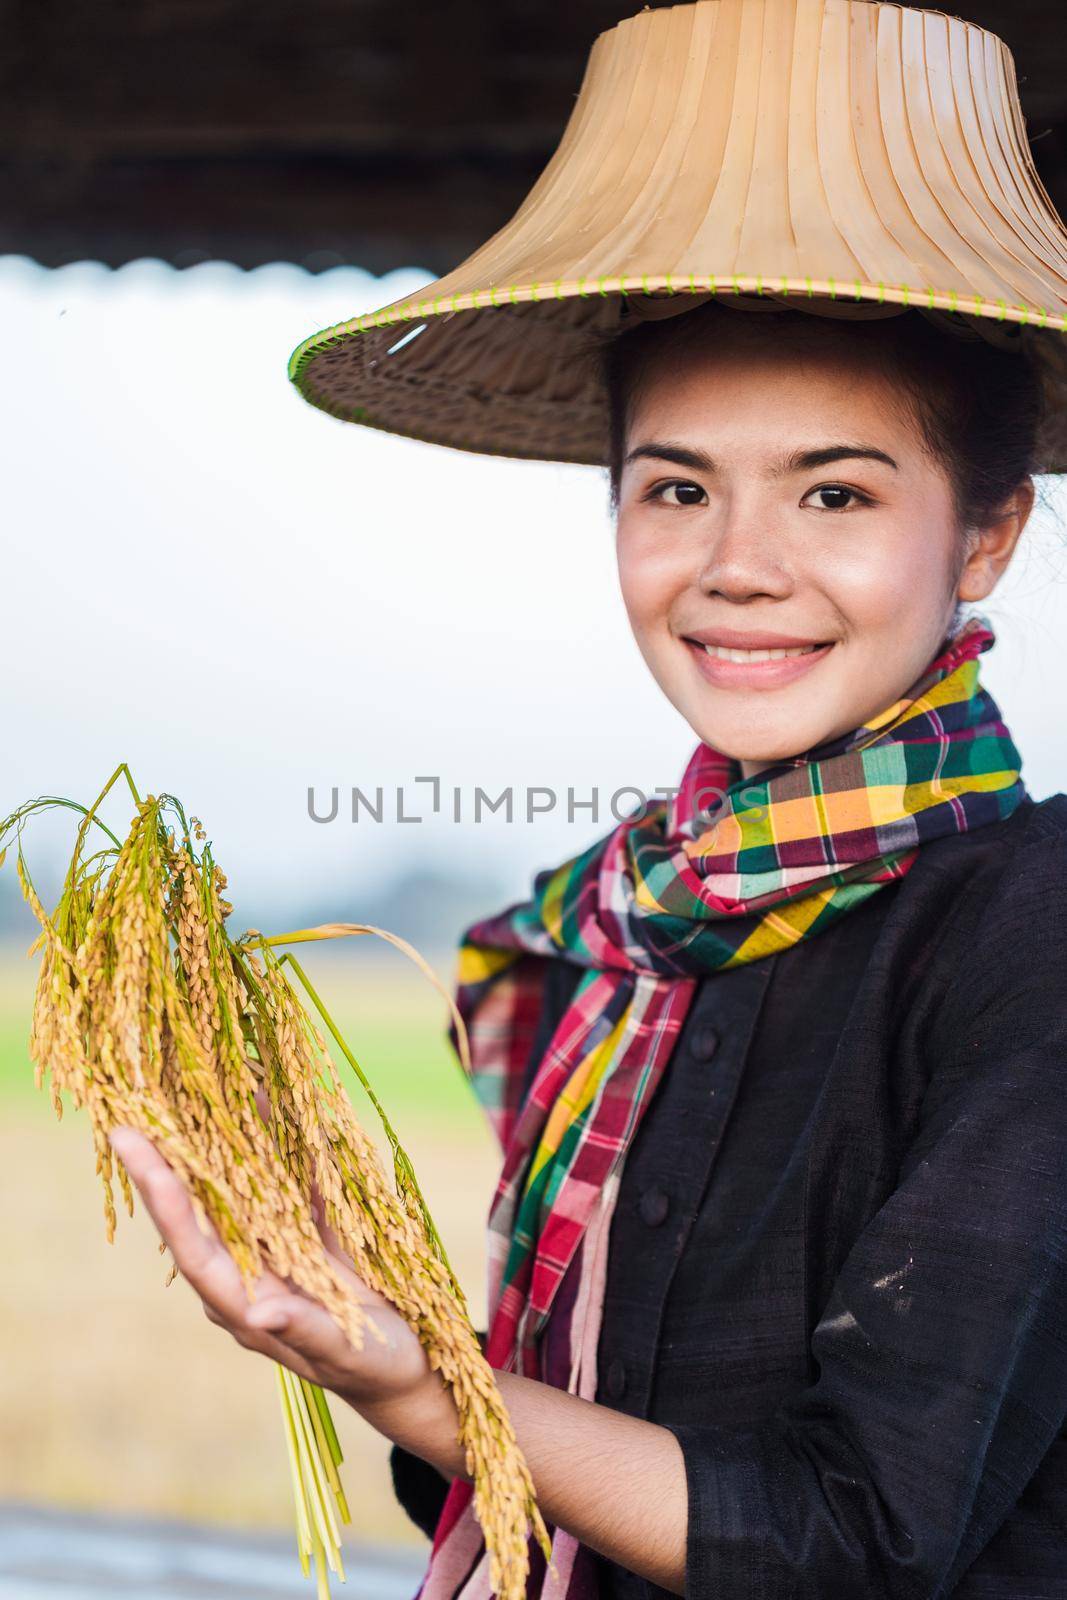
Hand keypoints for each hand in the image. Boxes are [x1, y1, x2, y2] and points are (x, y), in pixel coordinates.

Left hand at [108, 1125, 439, 1414]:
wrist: (405, 1365)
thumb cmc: (371, 1368)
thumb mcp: (342, 1352)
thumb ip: (303, 1331)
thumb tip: (261, 1315)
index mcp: (242, 1305)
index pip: (192, 1245)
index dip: (163, 1197)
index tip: (132, 1147)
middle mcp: (247, 1273)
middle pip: (199, 1210)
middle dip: (167, 1160)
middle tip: (133, 1108)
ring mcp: (273, 1250)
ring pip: (236, 1188)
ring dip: (217, 1143)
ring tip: (188, 1092)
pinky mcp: (305, 1233)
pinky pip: (282, 1180)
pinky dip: (273, 1141)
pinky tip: (260, 1101)